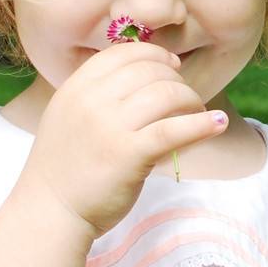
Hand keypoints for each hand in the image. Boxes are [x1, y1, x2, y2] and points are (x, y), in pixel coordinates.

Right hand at [22, 41, 224, 235]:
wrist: (50, 212)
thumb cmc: (65, 167)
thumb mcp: (70, 116)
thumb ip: (98, 93)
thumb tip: (148, 72)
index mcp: (77, 87)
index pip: (125, 53)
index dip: (156, 55)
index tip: (173, 67)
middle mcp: (91, 100)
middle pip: (151, 71)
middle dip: (177, 81)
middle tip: (187, 99)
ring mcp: (110, 126)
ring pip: (167, 95)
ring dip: (191, 102)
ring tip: (198, 114)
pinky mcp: (130, 154)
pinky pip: (175, 130)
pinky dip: (202, 124)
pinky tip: (217, 124)